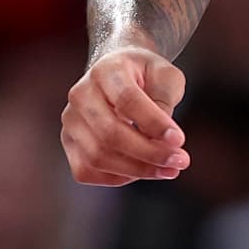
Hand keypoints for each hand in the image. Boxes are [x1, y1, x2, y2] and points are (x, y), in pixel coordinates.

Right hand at [61, 45, 190, 184]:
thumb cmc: (145, 74)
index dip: (154, 124)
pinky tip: (143, 170)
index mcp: (106, 70)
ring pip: (97, 157)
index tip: (179, 140)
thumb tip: (164, 140)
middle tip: (180, 161)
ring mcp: (70, 120)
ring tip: (169, 169)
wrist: (118, 71)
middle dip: (149, 153)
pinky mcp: (68, 142)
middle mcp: (81, 94)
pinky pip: (87, 171)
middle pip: (110, 133)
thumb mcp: (165, 75)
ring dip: (137, 170)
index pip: (127, 101)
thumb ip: (165, 101)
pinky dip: (117, 177)